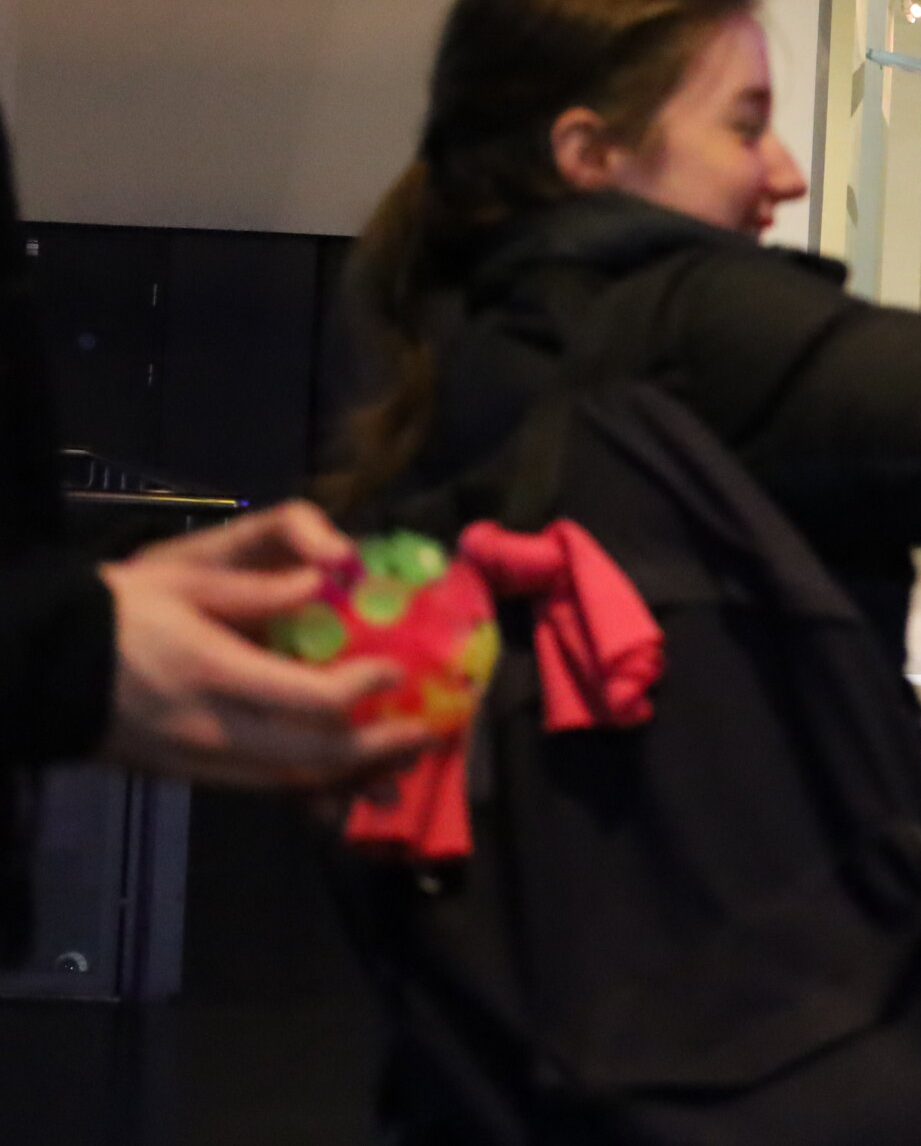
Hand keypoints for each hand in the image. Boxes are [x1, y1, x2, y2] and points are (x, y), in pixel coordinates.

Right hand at [98, 502, 433, 791]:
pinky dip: (312, 791)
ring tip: (404, 761)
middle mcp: (214, 729)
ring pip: (293, 782)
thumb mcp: (185, 581)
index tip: (400, 669)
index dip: (365, 688)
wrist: (43, 668)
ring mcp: (201, 761)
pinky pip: (264, 790)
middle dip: (379, 748)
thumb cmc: (119, 613)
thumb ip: (257, 587)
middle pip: (316, 755)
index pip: (312, 698)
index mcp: (216, 673)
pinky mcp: (191, 776)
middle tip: (428, 731)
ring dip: (355, 776)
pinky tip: (348, 790)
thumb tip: (326, 576)